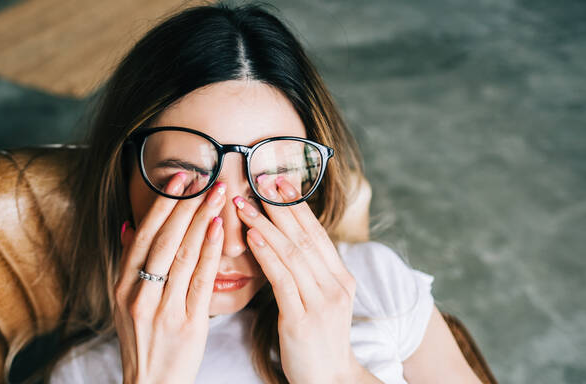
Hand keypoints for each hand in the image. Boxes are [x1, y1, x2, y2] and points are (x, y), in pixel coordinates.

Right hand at [113, 172, 226, 383]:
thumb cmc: (144, 340)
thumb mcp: (125, 302)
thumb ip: (128, 263)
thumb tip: (129, 225)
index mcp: (122, 286)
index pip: (143, 235)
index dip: (162, 204)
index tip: (179, 178)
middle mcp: (138, 295)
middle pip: (163, 240)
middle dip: (185, 205)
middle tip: (205, 178)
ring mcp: (162, 309)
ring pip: (182, 255)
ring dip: (201, 219)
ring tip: (217, 194)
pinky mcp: (187, 323)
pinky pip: (199, 280)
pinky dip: (208, 251)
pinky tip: (218, 229)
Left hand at [232, 175, 362, 382]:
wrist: (329, 380)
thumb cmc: (317, 340)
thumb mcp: (319, 301)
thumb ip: (308, 273)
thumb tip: (284, 241)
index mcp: (341, 278)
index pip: (316, 233)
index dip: (296, 205)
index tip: (277, 181)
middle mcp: (336, 285)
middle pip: (305, 236)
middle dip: (280, 206)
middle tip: (258, 179)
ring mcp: (322, 302)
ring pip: (292, 253)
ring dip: (266, 224)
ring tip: (244, 204)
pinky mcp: (303, 319)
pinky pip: (282, 279)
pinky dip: (266, 253)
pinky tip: (251, 236)